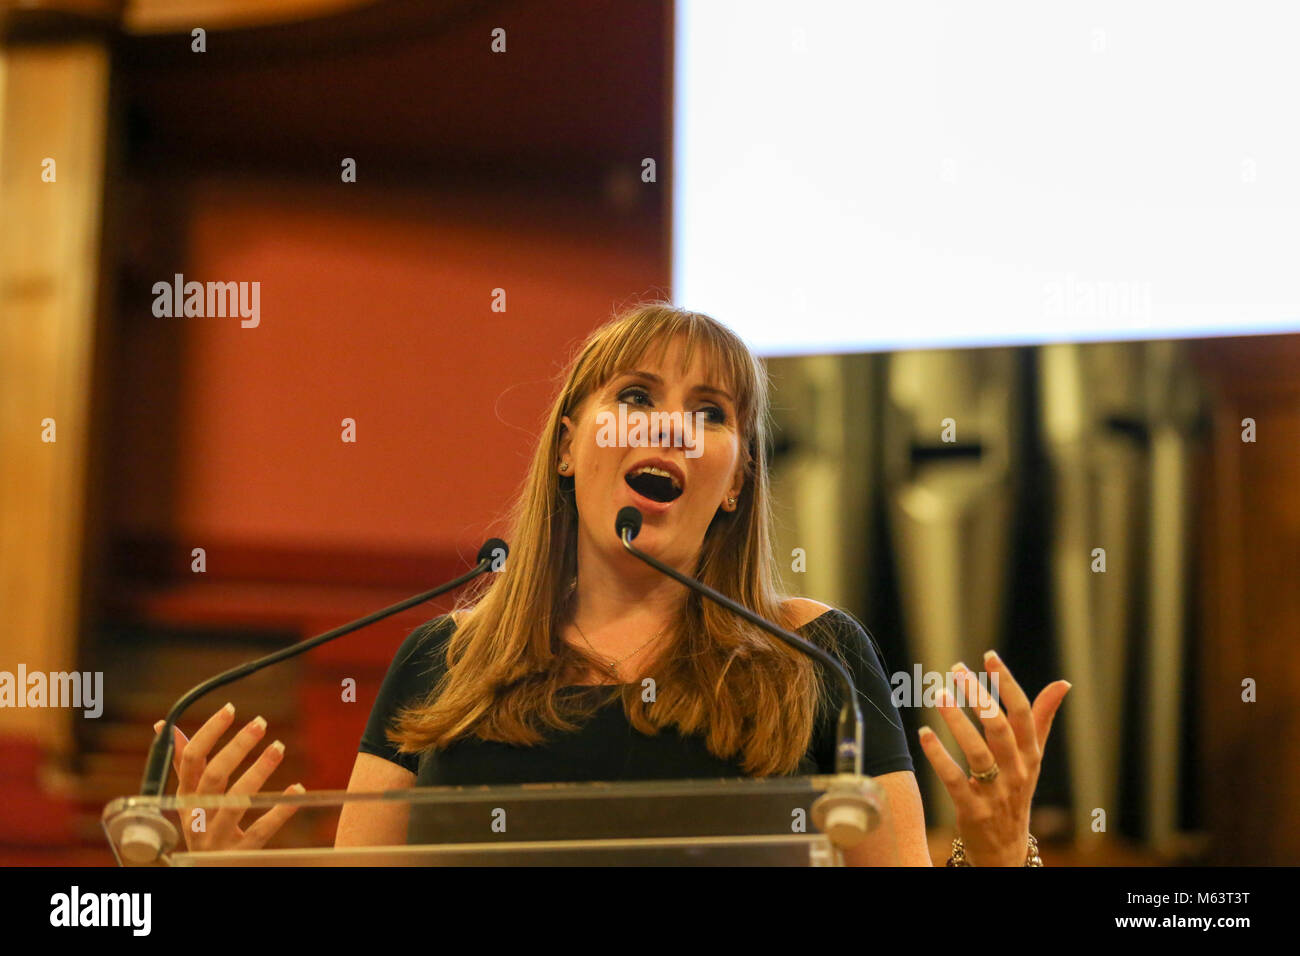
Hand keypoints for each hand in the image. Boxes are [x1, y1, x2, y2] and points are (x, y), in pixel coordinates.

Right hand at [153, 703, 304, 851]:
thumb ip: (184, 765)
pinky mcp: (237, 854)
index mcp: (184, 797)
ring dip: (258, 772)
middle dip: (237, 747)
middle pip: (213, 777)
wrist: (204, 872)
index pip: (191, 760)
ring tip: (279, 747)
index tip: (230, 709)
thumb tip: (166, 725)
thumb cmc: (201, 826)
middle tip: (260, 722)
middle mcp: (195, 817)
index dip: (208, 732)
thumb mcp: (189, 797)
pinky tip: (297, 788)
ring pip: (235, 802)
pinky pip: (260, 831)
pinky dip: (279, 810)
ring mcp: (215, 837)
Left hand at [916, 651, 1069, 865]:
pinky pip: (954, 780)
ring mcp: (995, 792)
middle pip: (1000, 728)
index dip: (1007, 683)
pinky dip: (938, 756)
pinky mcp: (973, 810)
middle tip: (956, 669)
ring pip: (977, 752)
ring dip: (957, 721)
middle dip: (979, 696)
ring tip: (938, 694)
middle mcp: (1016, 771)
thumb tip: (1063, 684)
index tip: (989, 656)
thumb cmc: (1016, 791)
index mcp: (1030, 754)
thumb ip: (1041, 719)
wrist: (1006, 848)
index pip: (1023, 713)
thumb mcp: (1032, 757)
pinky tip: (924, 734)